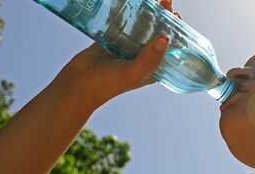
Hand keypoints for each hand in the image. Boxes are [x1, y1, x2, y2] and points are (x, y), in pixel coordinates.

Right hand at [51, 0, 181, 108]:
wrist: (77, 83)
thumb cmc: (106, 84)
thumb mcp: (133, 73)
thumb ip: (150, 58)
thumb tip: (165, 39)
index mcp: (151, 67)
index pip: (169, 49)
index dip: (176, 34)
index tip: (177, 18)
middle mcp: (142, 57)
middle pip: (156, 35)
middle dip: (163, 19)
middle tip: (166, 3)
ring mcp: (127, 48)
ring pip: (141, 28)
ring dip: (148, 15)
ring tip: (155, 1)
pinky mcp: (112, 40)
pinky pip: (123, 24)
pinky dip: (129, 15)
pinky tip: (135, 4)